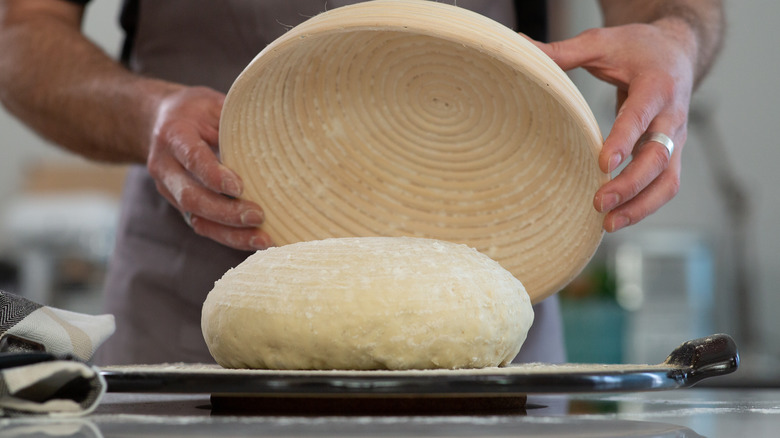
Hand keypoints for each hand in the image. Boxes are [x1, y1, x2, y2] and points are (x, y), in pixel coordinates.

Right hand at [146, 86, 273, 249]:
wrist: (159, 123)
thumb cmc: (195, 111)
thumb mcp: (212, 103)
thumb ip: (234, 120)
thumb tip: (276, 131)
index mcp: (173, 135)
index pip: (192, 158)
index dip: (213, 174)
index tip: (239, 187)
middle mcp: (166, 167)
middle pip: (191, 197)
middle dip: (226, 212)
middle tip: (259, 215)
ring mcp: (171, 190)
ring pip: (197, 219)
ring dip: (231, 233)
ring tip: (263, 240)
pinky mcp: (182, 207)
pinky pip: (204, 227)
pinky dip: (230, 237)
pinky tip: (255, 242)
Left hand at [532, 19, 694, 231]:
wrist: (678, 52)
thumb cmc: (637, 48)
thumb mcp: (602, 43)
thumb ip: (563, 52)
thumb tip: (519, 46)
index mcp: (657, 85)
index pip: (641, 116)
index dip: (624, 141)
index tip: (603, 164)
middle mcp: (672, 116)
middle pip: (659, 158)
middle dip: (630, 185)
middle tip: (598, 202)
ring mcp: (675, 139)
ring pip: (668, 180)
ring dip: (641, 206)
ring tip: (608, 224)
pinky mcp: (671, 154)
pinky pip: (664, 186)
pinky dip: (644, 206)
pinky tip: (616, 219)